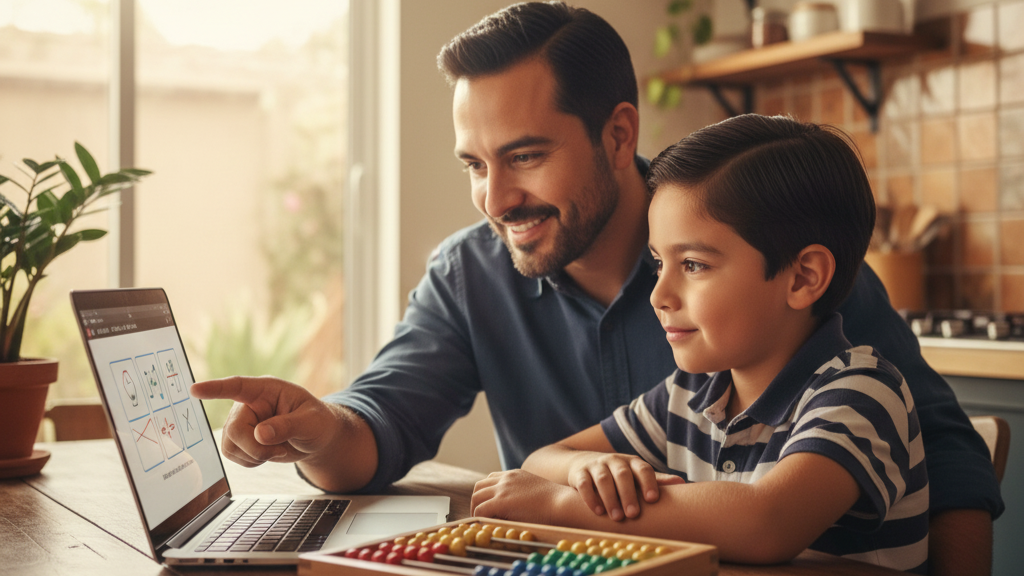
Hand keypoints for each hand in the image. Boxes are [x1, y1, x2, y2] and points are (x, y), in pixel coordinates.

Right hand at [190, 376, 340, 467]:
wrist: (317, 438)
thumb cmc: (317, 422)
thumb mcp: (310, 422)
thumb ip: (287, 426)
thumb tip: (260, 434)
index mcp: (266, 390)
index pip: (237, 386)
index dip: (215, 389)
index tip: (195, 389)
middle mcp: (249, 404)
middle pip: (234, 429)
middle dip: (256, 448)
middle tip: (279, 450)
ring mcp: (242, 422)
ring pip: (230, 445)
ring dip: (254, 456)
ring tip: (277, 449)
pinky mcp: (240, 440)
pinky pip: (233, 455)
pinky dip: (251, 461)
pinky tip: (268, 454)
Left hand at [471, 469, 573, 523]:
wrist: (561, 503)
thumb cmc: (555, 502)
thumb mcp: (535, 492)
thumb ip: (521, 495)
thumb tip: (513, 510)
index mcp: (515, 474)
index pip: (491, 479)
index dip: (486, 493)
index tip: (486, 505)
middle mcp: (506, 478)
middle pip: (479, 486)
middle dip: (476, 501)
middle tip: (479, 515)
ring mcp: (503, 488)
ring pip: (476, 497)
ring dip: (475, 509)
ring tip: (480, 522)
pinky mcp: (501, 501)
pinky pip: (481, 510)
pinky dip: (479, 518)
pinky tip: (485, 526)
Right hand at [567, 453, 683, 520]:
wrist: (581, 463)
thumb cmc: (616, 474)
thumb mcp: (635, 474)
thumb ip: (656, 480)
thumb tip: (683, 483)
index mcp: (631, 462)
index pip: (643, 468)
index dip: (648, 482)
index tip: (653, 499)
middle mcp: (614, 461)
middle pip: (622, 474)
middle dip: (628, 494)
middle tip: (633, 514)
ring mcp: (596, 465)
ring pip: (603, 478)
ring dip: (610, 498)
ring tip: (616, 518)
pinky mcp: (579, 473)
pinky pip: (584, 483)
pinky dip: (590, 497)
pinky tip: (598, 511)